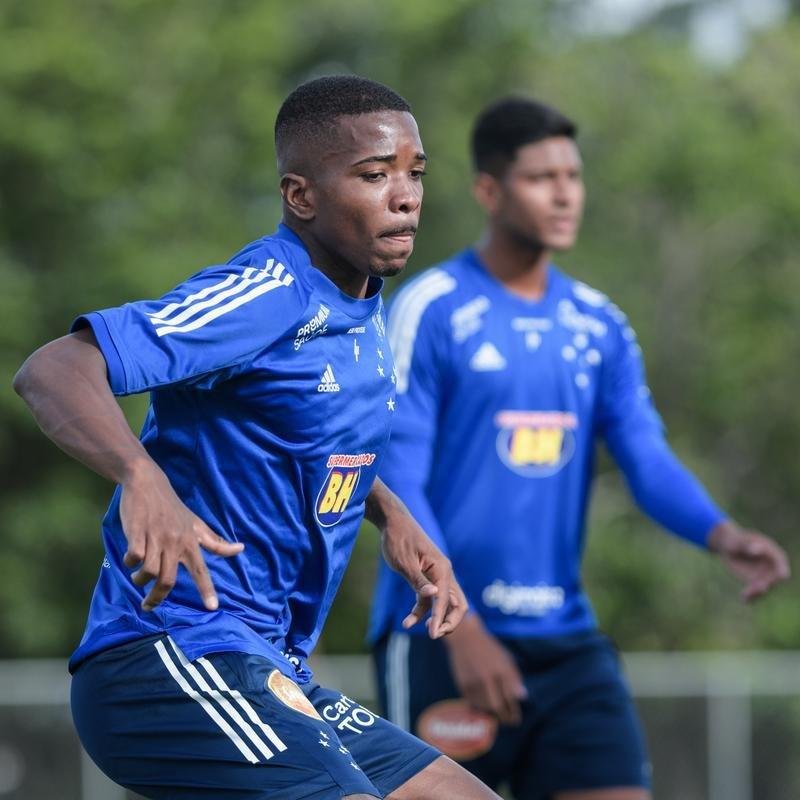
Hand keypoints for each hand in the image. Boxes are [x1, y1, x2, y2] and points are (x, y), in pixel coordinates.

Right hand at [120, 460, 243, 611]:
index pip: (201, 570)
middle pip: (168, 580)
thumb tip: (240, 549)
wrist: (148, 483)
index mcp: (191, 542)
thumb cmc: (173, 508)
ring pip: (149, 571)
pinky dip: (130, 562)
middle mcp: (176, 542)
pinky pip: (134, 557)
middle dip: (156, 597)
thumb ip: (215, 542)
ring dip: (140, 580)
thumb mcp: (196, 524)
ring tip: (137, 577)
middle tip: (148, 605)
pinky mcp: (137, 532)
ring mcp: (156, 537)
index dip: (207, 589)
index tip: (213, 607)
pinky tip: (130, 559)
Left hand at [379, 509, 466, 638]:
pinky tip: (408, 621)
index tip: (431, 635)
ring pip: (444, 604)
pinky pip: (430, 599)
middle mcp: (444, 573)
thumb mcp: (404, 562)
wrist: (393, 522)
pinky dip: (422, 610)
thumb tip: (434, 596)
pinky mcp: (428, 578)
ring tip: (410, 626)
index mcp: (442, 568)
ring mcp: (437, 576)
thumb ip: (418, 581)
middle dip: (448, 622)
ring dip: (433, 619)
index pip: (445, 599)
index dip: (439, 618)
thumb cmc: (398, 539)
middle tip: (433, 634)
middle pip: (456, 604)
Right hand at [445, 614, 527, 725]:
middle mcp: (488, 677)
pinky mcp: (462, 684)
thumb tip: (523, 698)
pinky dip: (479, 707)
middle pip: (497, 706)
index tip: (516, 720)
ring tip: (497, 715)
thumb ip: (515, 678)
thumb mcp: (506, 658)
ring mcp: (474, 681)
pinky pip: (472, 703)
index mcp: (502, 669)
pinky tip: (483, 707)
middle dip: (504, 718)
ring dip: (492, 713)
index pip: (511, 697)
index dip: (514, 712)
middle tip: (508, 722)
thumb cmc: (489, 649)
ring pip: (484, 707)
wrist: (465, 638)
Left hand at [708, 520, 789, 601]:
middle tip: (758, 588)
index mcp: (774, 555)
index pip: (781, 565)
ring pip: (763, 588)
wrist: (729, 545)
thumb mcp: (741, 540)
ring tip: (746, 595)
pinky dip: (750, 597)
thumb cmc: (737, 540)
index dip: (781, 570)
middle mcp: (772, 568)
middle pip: (773, 580)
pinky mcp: (754, 582)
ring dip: (757, 594)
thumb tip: (755, 549)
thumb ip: (749, 544)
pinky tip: (743, 599)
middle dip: (767, 584)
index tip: (781, 576)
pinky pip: (753, 592)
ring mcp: (764, 576)